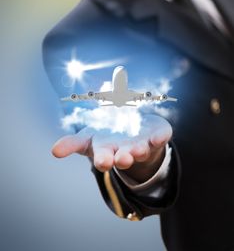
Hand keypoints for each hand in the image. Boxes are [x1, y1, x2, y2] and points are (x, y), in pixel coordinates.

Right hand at [52, 114, 171, 182]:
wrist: (133, 134)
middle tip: (122, 159)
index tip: (102, 162)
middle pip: (123, 157)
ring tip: (137, 149)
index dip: (102, 159)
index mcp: (107, 151)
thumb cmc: (107, 138)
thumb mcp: (88, 139)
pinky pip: (161, 136)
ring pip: (141, 149)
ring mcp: (142, 143)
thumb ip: (72, 143)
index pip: (103, 157)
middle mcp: (125, 151)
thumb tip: (54, 151)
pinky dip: (161, 136)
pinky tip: (161, 135)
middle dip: (122, 158)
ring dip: (139, 150)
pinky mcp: (156, 135)